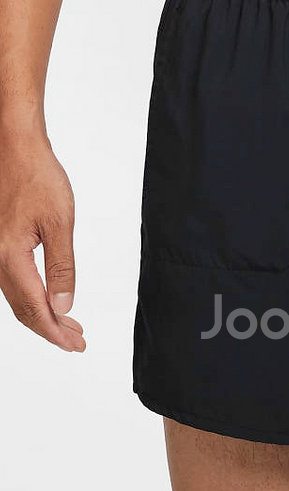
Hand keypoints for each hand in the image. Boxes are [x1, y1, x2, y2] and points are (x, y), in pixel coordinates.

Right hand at [0, 128, 84, 351]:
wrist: (13, 145)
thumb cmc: (37, 176)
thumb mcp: (60, 223)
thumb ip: (62, 268)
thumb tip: (64, 305)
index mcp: (10, 256)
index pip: (34, 308)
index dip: (55, 332)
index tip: (75, 345)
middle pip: (23, 308)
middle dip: (51, 328)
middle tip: (77, 341)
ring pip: (17, 297)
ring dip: (43, 314)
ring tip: (70, 325)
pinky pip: (12, 280)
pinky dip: (33, 296)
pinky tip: (50, 299)